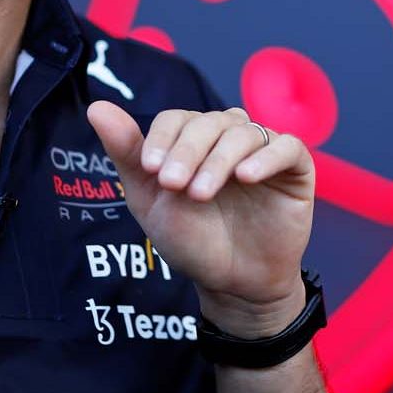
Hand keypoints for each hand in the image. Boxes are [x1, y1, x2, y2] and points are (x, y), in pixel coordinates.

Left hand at [87, 101, 314, 335]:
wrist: (233, 284)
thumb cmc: (192, 241)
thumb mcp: (152, 201)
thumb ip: (129, 154)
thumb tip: (96, 107)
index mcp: (195, 142)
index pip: (178, 119)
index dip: (163, 138)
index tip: (150, 170)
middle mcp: (230, 139)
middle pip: (209, 121)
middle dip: (188, 150)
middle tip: (174, 185)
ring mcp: (264, 152)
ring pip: (245, 131)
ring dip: (219, 158)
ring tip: (202, 193)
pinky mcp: (296, 169)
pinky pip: (288, 147)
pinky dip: (266, 156)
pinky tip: (246, 176)